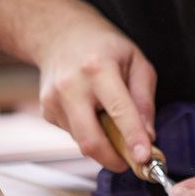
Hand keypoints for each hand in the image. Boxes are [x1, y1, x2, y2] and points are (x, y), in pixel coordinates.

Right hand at [37, 12, 157, 171]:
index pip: (119, 110)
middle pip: (91, 139)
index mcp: (98, 68)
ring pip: (82, 142)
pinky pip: (74, 134)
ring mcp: (54, 100)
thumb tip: (148, 135)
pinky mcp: (46, 111)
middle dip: (113, 159)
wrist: (59, 34)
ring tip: (113, 125)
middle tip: (130, 162)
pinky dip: (89, 133)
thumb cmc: (105, 47)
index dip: (132, 137)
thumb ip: (144, 99)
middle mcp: (71, 86)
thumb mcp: (136, 61)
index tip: (144, 158)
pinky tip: (92, 112)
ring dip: (103, 145)